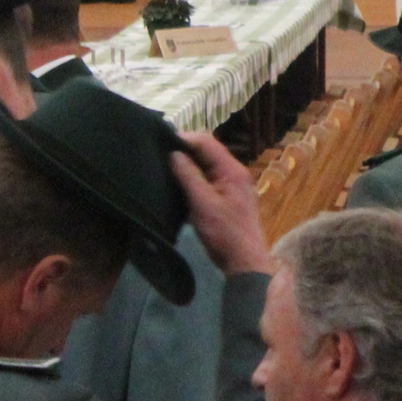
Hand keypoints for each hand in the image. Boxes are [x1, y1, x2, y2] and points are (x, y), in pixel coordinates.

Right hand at [170, 131, 271, 276]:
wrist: (243, 261)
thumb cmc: (224, 233)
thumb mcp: (202, 204)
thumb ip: (189, 176)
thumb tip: (174, 153)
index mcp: (233, 170)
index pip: (207, 143)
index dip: (185, 139)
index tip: (161, 140)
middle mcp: (234, 173)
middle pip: (207, 153)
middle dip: (184, 151)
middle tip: (158, 152)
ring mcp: (231, 186)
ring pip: (206, 167)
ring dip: (187, 165)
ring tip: (162, 165)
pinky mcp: (226, 198)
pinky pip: (207, 180)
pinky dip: (192, 179)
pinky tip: (175, 183)